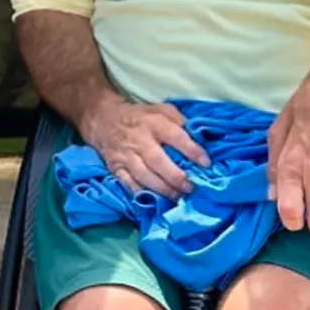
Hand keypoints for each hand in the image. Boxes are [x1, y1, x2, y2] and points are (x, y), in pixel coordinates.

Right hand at [80, 95, 210, 199]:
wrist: (103, 119)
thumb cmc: (139, 116)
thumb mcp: (159, 109)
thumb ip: (178, 119)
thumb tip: (196, 134)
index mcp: (153, 123)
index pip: (175, 136)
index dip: (192, 150)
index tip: (206, 163)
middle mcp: (139, 140)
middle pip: (158, 161)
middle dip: (176, 176)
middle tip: (191, 187)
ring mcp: (126, 156)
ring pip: (144, 176)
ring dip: (163, 189)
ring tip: (178, 197)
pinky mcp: (116, 168)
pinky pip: (129, 184)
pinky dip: (142, 194)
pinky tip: (155, 200)